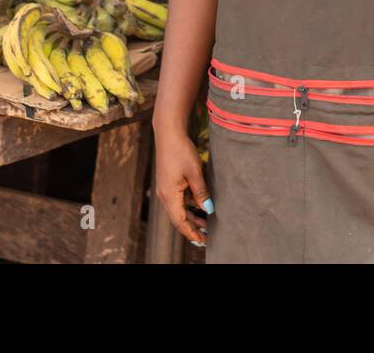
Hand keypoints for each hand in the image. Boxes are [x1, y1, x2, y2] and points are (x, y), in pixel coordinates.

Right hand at [153, 126, 212, 244]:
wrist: (168, 133)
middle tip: (206, 238)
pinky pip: (179, 199)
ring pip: (180, 208)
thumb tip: (208, 209)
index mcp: (169, 195)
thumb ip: (201, 192)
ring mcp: (166, 188)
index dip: (191, 233)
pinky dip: (190, 205)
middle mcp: (165, 194)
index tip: (202, 241)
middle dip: (192, 228)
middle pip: (179, 217)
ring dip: (192, 216)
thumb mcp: (194, 172)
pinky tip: (201, 205)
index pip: (180, 221)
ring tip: (207, 224)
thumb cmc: (180, 151)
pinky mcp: (170, 181)